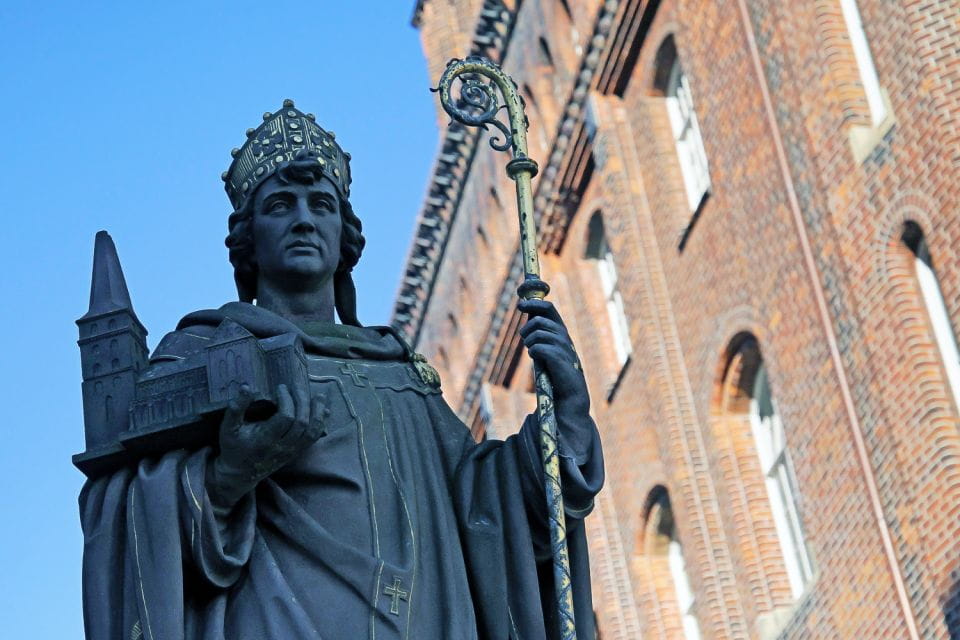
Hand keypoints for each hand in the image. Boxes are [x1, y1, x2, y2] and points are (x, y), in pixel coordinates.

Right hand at [208, 381, 328, 509]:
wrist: (239, 473)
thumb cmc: (233, 447)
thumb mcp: (228, 428)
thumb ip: (236, 407)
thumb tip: (247, 386)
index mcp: (265, 439)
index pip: (285, 418)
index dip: (287, 400)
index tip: (281, 387)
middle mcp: (281, 447)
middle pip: (301, 423)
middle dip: (302, 401)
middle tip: (296, 387)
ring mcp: (291, 452)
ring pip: (312, 432)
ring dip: (318, 413)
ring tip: (318, 396)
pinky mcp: (296, 453)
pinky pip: (313, 439)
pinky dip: (321, 424)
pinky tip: (324, 411)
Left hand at [518, 298, 589, 420]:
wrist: (568, 392)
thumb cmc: (556, 370)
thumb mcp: (549, 348)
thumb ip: (541, 334)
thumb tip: (528, 318)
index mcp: (561, 331)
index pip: (549, 308)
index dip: (533, 303)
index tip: (519, 305)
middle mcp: (563, 335)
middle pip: (539, 320)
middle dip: (527, 328)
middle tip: (524, 338)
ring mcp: (562, 346)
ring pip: (536, 334)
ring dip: (529, 343)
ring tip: (533, 352)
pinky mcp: (558, 357)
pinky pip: (537, 348)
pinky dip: (533, 353)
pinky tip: (537, 359)